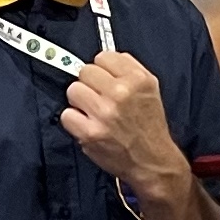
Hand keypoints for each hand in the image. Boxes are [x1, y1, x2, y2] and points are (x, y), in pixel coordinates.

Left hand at [59, 49, 183, 193]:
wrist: (152, 162)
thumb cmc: (149, 127)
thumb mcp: (151, 89)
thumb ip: (129, 68)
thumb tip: (104, 59)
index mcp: (137, 79)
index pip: (102, 57)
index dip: (102, 70)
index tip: (105, 81)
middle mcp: (121, 93)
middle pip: (85, 72)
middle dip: (90, 85)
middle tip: (99, 99)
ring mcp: (104, 113)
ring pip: (73, 90)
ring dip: (80, 102)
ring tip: (94, 112)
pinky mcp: (90, 133)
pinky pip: (67, 114)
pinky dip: (75, 121)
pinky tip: (88, 126)